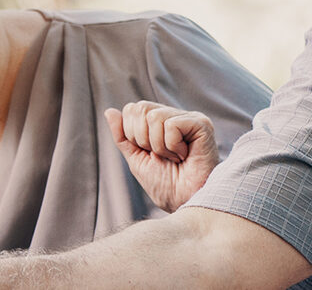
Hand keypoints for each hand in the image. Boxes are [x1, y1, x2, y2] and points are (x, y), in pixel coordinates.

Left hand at [105, 101, 219, 211]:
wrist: (185, 202)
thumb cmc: (166, 185)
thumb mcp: (136, 159)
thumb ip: (122, 136)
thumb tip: (109, 111)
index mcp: (161, 123)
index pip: (132, 109)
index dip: (131, 133)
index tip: (149, 153)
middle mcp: (176, 116)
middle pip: (141, 108)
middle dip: (142, 139)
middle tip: (161, 156)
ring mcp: (190, 118)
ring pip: (155, 117)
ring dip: (159, 146)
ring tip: (174, 158)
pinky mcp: (202, 124)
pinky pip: (171, 125)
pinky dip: (172, 146)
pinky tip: (185, 155)